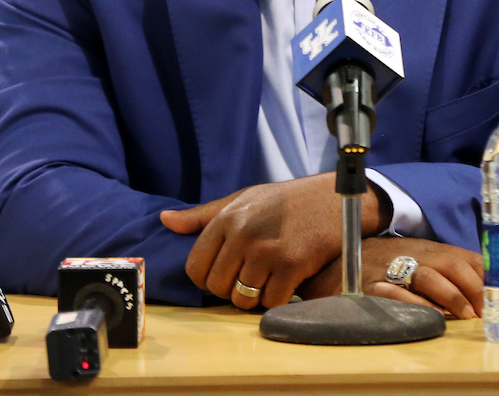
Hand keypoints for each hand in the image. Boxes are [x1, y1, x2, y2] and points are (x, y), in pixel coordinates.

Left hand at [159, 175, 386, 309]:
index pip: (196, 267)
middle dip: (231, 290)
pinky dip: (278, 299)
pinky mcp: (292, 265)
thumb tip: (165, 220)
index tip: (224, 275)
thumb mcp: (242, 199)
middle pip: (217, 287)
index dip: (207, 279)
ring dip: (255, 297)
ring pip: (243, 299)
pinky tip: (286, 282)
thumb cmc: (284, 201)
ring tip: (267, 279)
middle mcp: (243, 234)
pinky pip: (272, 301)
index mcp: (226, 218)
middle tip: (249, 278)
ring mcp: (267, 251)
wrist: (332, 197)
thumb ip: (202, 215)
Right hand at [300, 236, 483, 319]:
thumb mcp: (413, 259)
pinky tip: (429, 316)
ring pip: (426, 275)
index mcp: (426, 249)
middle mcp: (410, 254)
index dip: (484, 275)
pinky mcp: (369, 285)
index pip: (463, 256)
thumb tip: (481, 290)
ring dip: (450, 296)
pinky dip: (413, 304)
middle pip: (450, 263)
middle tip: (485, 312)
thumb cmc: (380, 264)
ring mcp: (390, 268)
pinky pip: (393, 293)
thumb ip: (442, 269)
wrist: (333, 260)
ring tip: (465, 317)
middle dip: (473, 288)